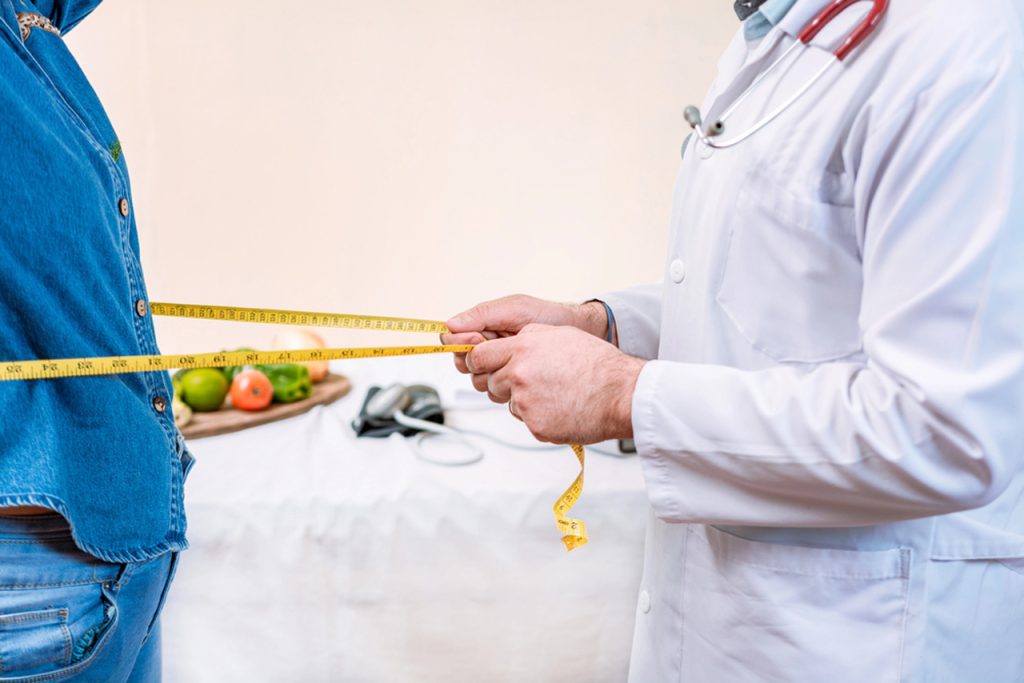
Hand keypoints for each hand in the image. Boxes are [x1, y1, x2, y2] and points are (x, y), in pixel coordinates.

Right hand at [442, 294, 610, 373]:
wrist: (582, 335)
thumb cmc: (551, 317)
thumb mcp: (516, 309)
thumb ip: (483, 314)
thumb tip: (449, 324)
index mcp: (484, 327)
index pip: (453, 340)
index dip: (461, 343)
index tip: (478, 340)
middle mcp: (490, 347)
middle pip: (463, 364)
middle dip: (478, 362)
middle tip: (502, 352)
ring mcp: (501, 366)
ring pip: (478, 381)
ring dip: (493, 376)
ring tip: (518, 365)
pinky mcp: (514, 383)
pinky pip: (497, 392)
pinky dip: (506, 389)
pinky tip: (525, 379)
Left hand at [464, 324, 644, 443]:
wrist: (622, 394)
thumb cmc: (597, 364)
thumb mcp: (560, 335)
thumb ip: (527, 336)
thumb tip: (506, 342)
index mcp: (523, 347)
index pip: (478, 356)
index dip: (478, 361)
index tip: (482, 365)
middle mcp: (519, 374)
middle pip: (490, 382)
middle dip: (504, 382)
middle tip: (533, 380)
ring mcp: (526, 402)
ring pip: (508, 402)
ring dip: (523, 399)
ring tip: (554, 392)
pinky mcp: (535, 425)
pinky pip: (526, 420)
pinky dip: (539, 416)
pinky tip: (561, 407)